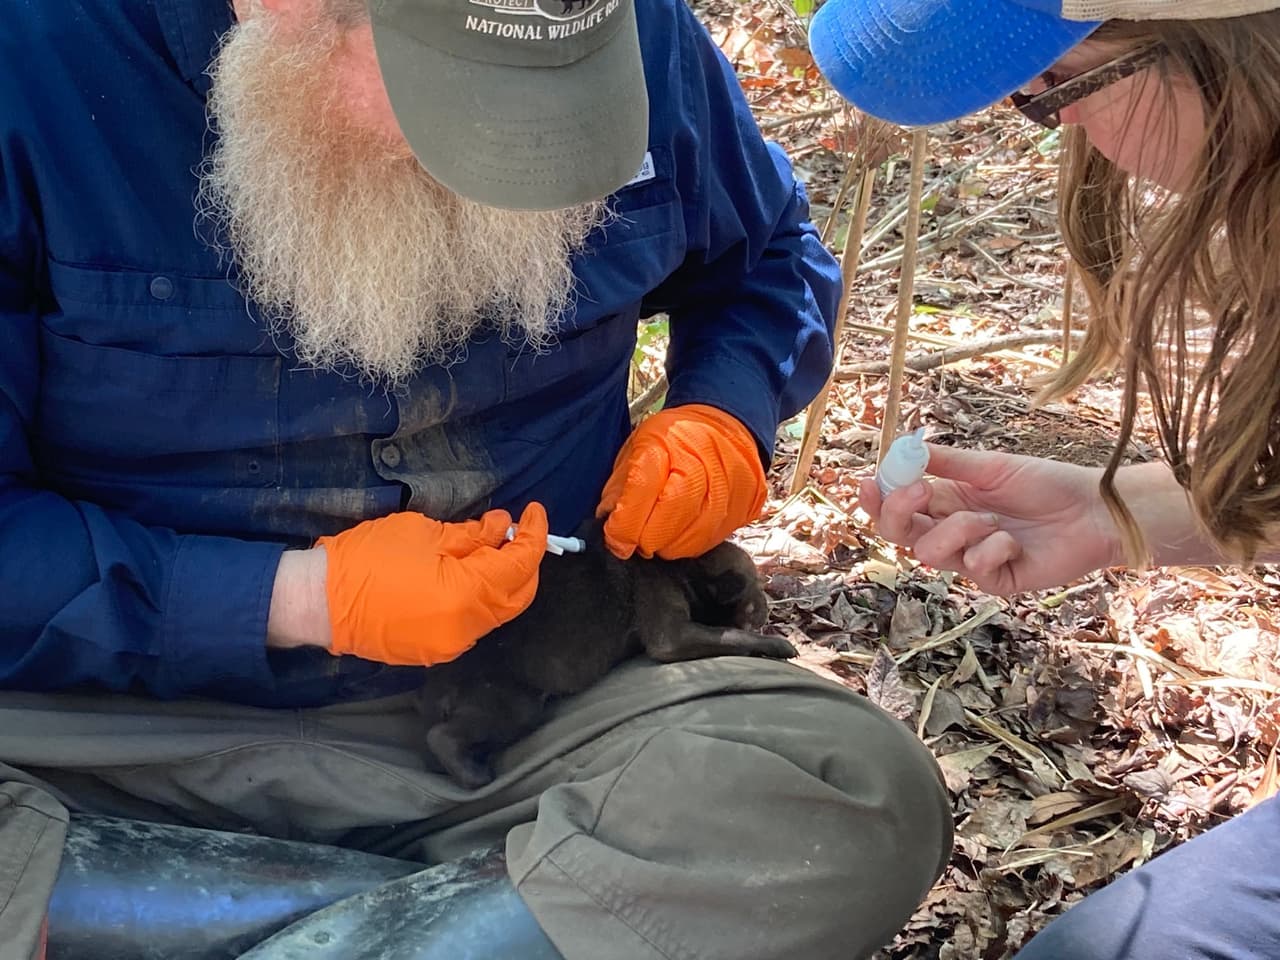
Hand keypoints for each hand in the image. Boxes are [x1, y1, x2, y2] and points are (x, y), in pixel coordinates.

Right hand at [316, 503, 547, 665]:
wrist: (318, 602)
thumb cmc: (366, 560)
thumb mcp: (424, 533)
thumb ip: (471, 535)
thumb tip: (501, 528)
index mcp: (465, 596)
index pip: (519, 565)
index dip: (533, 536)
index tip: (534, 512)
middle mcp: (466, 629)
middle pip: (518, 596)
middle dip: (524, 562)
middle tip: (516, 532)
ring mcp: (451, 645)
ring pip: (496, 611)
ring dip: (502, 580)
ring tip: (488, 547)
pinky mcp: (434, 650)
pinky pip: (472, 622)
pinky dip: (480, 597)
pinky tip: (466, 573)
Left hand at [597, 404, 766, 559]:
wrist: (726, 426)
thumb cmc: (676, 438)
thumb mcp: (638, 446)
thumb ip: (621, 485)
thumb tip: (608, 521)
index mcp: (668, 443)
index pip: (642, 491)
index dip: (624, 525)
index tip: (614, 540)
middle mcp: (703, 464)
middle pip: (670, 519)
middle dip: (646, 539)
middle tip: (635, 540)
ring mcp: (730, 486)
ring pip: (693, 538)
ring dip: (668, 546)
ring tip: (658, 536)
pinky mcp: (746, 505)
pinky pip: (712, 540)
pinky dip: (690, 544)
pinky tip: (680, 533)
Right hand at [859, 445, 1117, 593]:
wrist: (1095, 510)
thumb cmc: (1048, 483)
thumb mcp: (991, 466)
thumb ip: (946, 462)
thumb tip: (905, 447)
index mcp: (945, 502)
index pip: (896, 505)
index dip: (877, 498)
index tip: (868, 482)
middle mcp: (951, 532)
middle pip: (900, 534)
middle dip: (899, 513)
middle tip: (919, 492)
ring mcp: (970, 560)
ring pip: (929, 553)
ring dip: (959, 529)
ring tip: (993, 520)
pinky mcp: (993, 582)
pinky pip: (972, 567)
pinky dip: (993, 547)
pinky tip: (1017, 541)